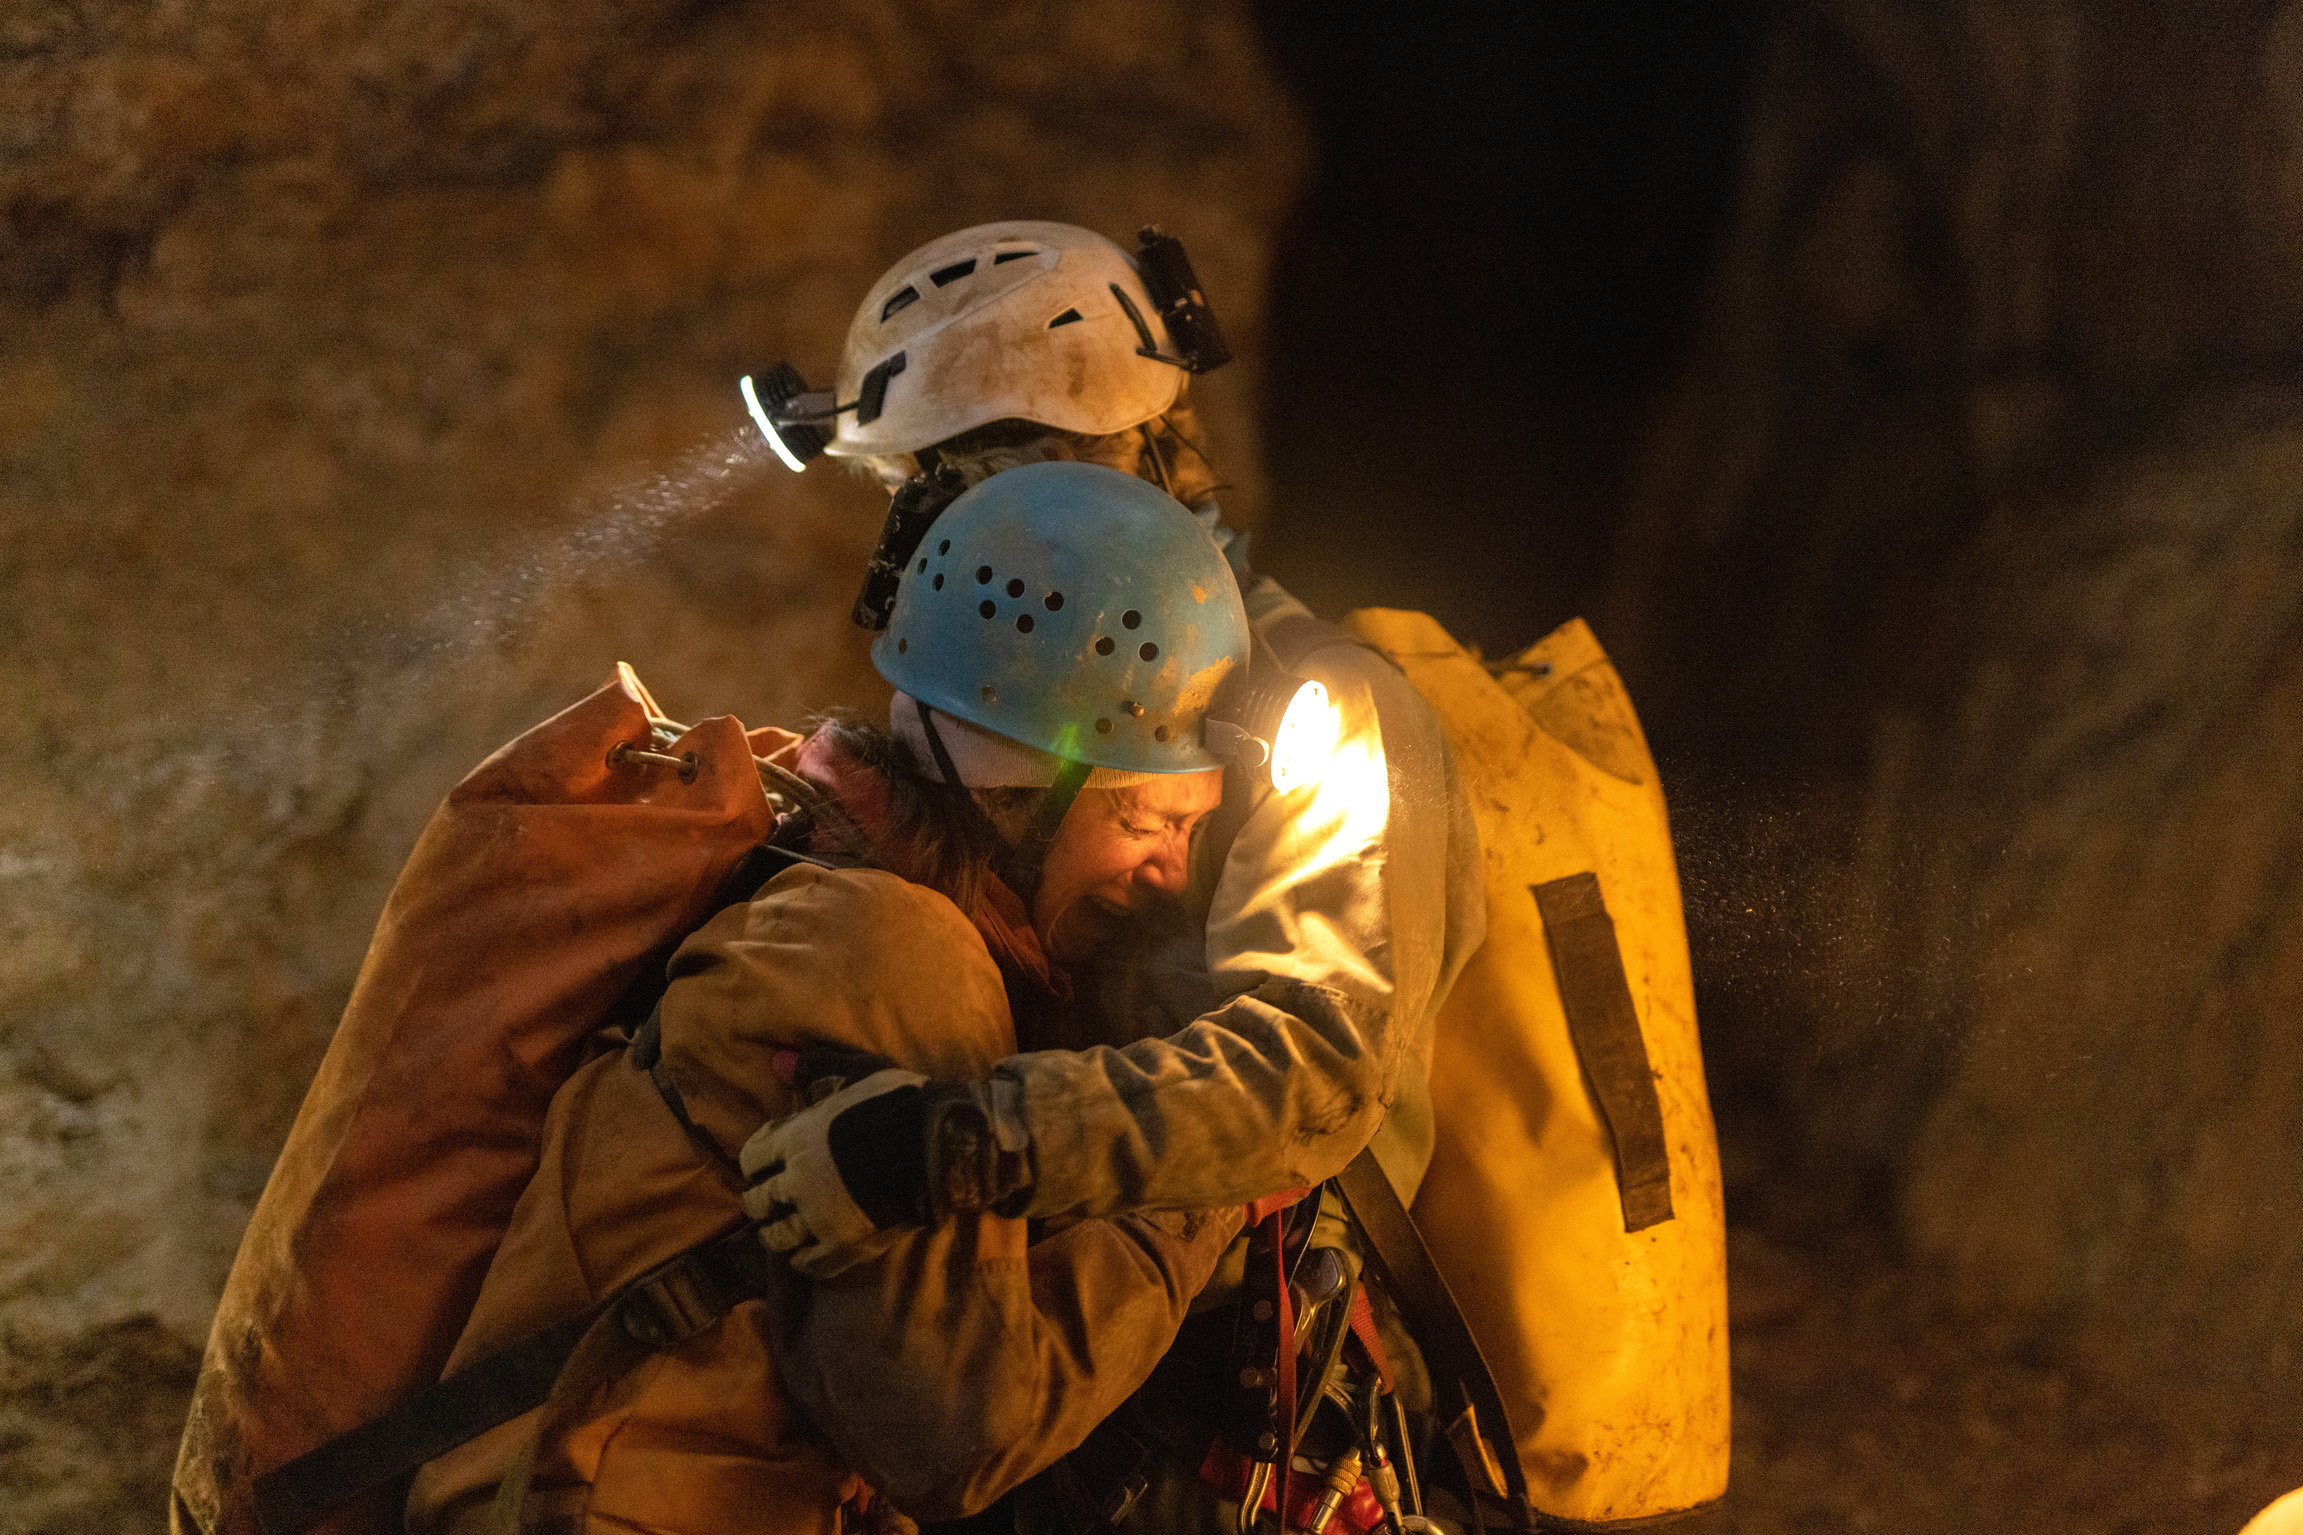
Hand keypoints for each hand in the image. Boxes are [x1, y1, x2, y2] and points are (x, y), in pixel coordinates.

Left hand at [740, 1068, 927, 1277]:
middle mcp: (798, 1183)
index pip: (752, 1158)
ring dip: (775, 1232)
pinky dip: (804, 1260)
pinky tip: (808, 1252)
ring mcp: (820, 1219)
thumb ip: (814, 1070)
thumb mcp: (856, 1075)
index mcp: (796, 1140)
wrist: (940, 1147)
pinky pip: (810, 1265)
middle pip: (758, 1200)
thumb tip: (776, 1062)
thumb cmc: (898, 1104)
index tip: (767, 1160)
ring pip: (777, 1237)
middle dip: (760, 1199)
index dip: (757, 1159)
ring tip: (782, 1229)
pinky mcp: (844, 1247)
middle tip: (768, 1200)